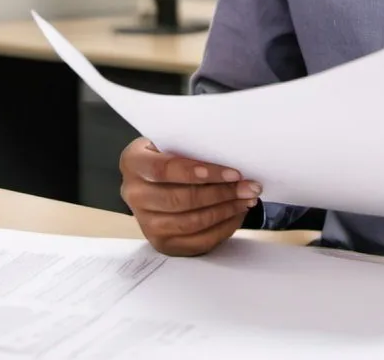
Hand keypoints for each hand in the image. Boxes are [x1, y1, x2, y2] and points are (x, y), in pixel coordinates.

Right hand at [119, 137, 261, 256]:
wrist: (150, 178)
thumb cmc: (169, 153)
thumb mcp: (172, 142)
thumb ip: (192, 148)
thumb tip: (232, 156)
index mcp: (134, 163)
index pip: (165, 170)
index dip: (199, 172)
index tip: (233, 173)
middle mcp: (134, 195)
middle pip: (181, 200)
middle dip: (222, 194)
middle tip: (249, 187)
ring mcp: (146, 223)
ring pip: (190, 223)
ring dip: (225, 212)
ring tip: (247, 200)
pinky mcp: (160, 242)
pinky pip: (195, 242)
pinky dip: (220, 230)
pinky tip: (236, 216)